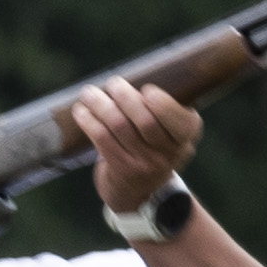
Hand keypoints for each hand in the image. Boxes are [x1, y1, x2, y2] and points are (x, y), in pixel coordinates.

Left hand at [55, 76, 207, 207]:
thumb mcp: (168, 132)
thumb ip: (160, 108)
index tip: (147, 89)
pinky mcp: (121, 169)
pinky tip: (81, 111)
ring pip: (120, 127)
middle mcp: (170, 153)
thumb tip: (131, 73)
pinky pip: (102, 140)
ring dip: (101, 105)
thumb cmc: (152, 147)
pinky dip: (89, 121)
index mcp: (186, 136)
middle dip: (125, 97)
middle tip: (113, 83)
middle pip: (146, 121)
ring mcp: (145, 164)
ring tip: (89, 93)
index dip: (163, 105)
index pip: (180, 121)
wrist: (141, 193)